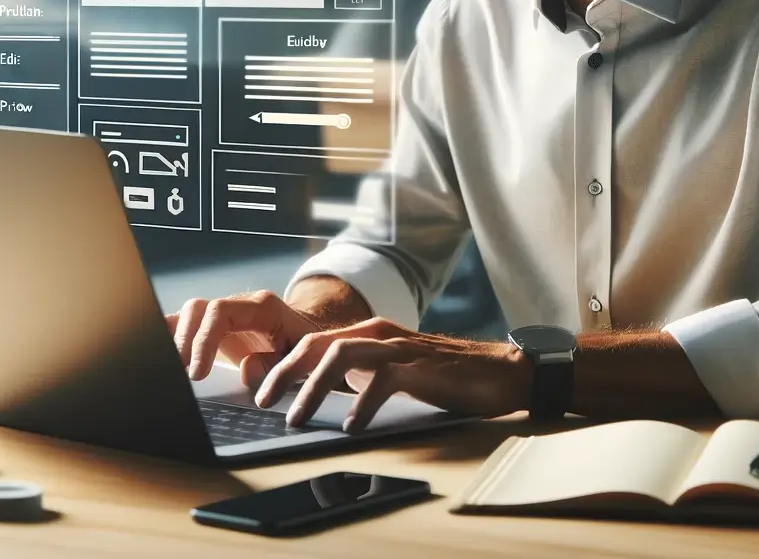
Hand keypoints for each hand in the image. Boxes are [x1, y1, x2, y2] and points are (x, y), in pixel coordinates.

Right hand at [165, 290, 329, 387]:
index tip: (197, 374)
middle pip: (197, 309)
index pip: (220, 312)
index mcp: (260, 307)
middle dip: (182, 340)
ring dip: (173, 340)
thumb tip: (247, 369)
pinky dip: (170, 339)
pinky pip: (185, 326)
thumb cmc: (305, 345)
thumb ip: (277, 364)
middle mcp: (237, 306)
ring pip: (186, 315)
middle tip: (179, 373)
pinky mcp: (213, 329)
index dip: (203, 340)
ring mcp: (222, 316)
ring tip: (168, 369)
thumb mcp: (302, 356)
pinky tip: (160, 358)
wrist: (307, 335)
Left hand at [253, 317, 532, 431]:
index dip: (282, 365)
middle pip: (318, 343)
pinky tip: (352, 425)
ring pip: (342, 354)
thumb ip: (359, 375)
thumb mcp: (391, 372)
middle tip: (264, 402)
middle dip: (285, 371)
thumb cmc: (442, 375)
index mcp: (369, 334)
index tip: (261, 393)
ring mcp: (400, 348)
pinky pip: (383, 379)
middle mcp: (380, 334)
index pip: (313, 342)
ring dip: (312, 386)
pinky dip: (362, 403)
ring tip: (296, 416)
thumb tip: (316, 396)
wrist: (496, 371)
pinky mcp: (421, 367)